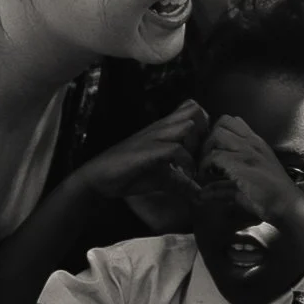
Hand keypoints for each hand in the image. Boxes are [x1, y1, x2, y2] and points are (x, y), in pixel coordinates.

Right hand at [74, 101, 208, 202]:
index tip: (206, 148)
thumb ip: (181, 181)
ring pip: (187, 125)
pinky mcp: (147, 150)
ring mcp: (153, 137)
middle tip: (205, 155)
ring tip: (197, 164)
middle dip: (206, 131)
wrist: (97, 178)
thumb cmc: (129, 174)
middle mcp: (161, 128)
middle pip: (195, 111)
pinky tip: (186, 174)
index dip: (206, 125)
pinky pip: (175, 148)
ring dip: (197, 145)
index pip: (193, 110)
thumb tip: (200, 194)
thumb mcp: (162, 178)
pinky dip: (186, 162)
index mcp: (164, 129)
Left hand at [200, 115, 303, 230]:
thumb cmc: (272, 196)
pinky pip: (215, 156)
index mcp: (256, 143)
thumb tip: (202, 194)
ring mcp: (248, 152)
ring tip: (205, 170)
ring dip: (205, 153)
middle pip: (221, 124)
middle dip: (207, 141)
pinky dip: (205, 167)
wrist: (287, 206)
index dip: (215, 132)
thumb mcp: (247, 184)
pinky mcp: (242, 165)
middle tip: (204, 161)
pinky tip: (206, 179)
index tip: (211, 151)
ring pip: (216, 136)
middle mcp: (252, 143)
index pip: (232, 121)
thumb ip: (224, 185)